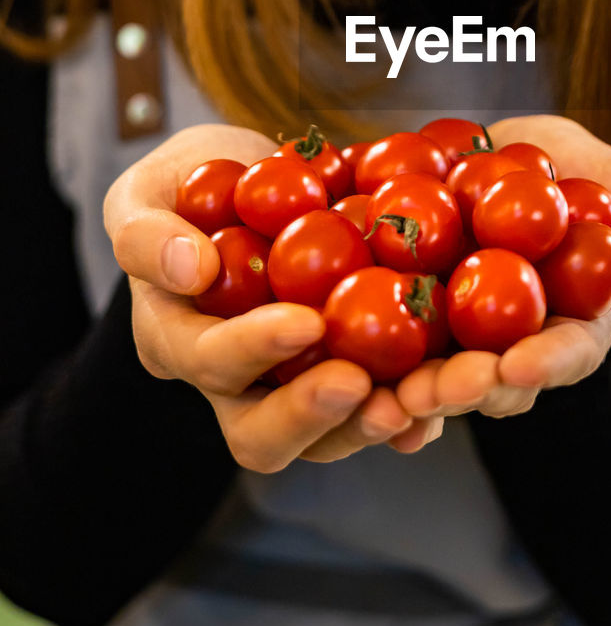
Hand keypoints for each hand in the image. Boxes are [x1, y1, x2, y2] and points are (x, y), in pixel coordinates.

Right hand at [104, 124, 442, 471]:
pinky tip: (451, 393)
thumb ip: (145, 231)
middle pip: (261, 434)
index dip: (253, 348)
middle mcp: (234, 384)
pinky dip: (418, 410)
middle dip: (311, 416)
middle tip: (360, 384)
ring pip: (330, 436)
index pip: (208, 359)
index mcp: (177, 340)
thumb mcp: (146, 192)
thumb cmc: (186, 189)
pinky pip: (382, 409)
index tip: (304, 321)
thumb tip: (191, 268)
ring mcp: (294, 387)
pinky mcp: (350, 373)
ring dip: (376, 421)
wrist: (248, 191)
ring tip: (421, 397)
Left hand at [395, 113, 610, 421]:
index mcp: (573, 328)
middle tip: (439, 388)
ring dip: (412, 394)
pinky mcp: (406, 318)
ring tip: (387, 396)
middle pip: (495, 382)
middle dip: (468, 391)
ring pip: (436, 377)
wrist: (502, 151)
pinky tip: (341, 375)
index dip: (545, 365)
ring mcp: (458, 340)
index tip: (517, 363)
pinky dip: (366, 368)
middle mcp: (513, 348)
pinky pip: (384, 350)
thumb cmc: (581, 171)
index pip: (568, 355)